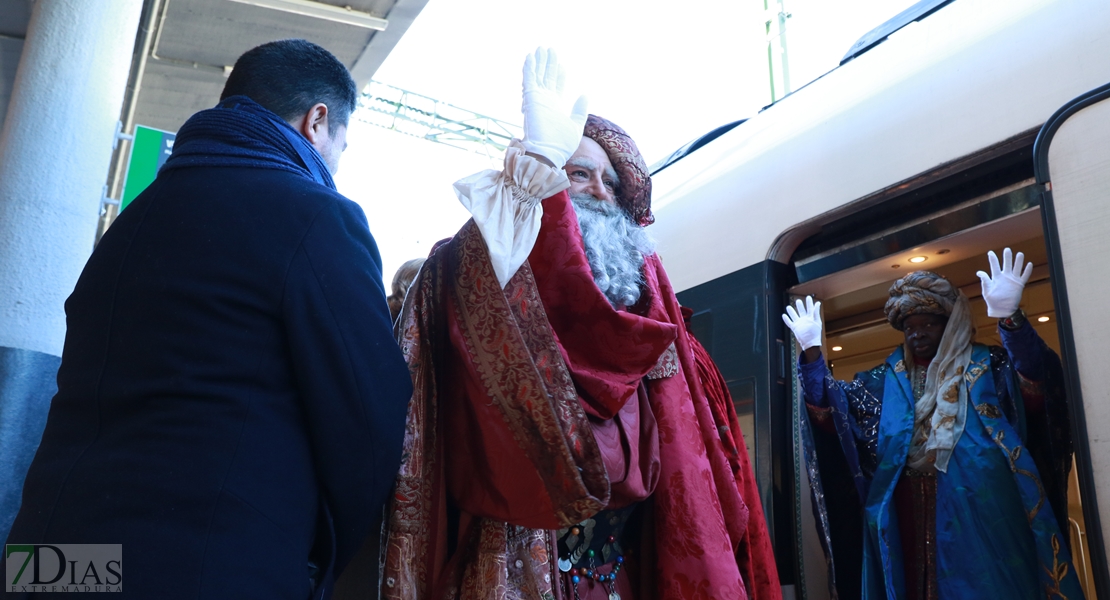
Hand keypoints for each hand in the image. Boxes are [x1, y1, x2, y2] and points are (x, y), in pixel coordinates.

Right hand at [520, 48, 588, 167]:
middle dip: (549, 64)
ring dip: (539, 62)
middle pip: (547, 78)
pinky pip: (529, 79)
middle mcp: (545, 102)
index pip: (557, 86)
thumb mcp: (576, 126)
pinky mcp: (531, 98)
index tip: (562, 66)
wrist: (548, 154)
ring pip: (538, 75)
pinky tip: (530, 56)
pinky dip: (529, 68)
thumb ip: (579, 111)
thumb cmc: (561, 145)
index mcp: (555, 107)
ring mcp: (537, 99)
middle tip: (550, 50)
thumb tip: (584, 95)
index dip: (559, 75)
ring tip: (541, 48)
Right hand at [782, 296, 822, 349]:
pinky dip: (786, 319)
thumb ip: (816, 312)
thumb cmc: (815, 334)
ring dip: (791, 311)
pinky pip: (789, 323)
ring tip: (788, 307)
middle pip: (801, 311)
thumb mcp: (817, 321)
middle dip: (800, 306)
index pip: (810, 309)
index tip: (808, 297)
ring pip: (794, 316)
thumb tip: (818, 303)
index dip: (809, 303)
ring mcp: (799, 323)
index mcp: (811, 318)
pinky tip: (784, 315)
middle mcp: (804, 320)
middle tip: (798, 301)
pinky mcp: (795, 328)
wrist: (810, 343)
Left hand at [976, 247, 1032, 317]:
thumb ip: (985, 281)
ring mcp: (1013, 280)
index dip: (992, 259)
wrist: (1002, 309)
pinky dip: (1027, 271)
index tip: (990, 252)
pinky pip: (1024, 276)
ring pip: (1016, 268)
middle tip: (1007, 249)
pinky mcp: (1019, 285)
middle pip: (1007, 264)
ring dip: (1018, 261)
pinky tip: (1029, 264)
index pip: (994, 266)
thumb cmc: (992, 300)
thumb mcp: (986, 291)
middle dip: (1007, 257)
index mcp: (996, 278)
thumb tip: (979, 272)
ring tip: (1020, 253)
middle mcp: (1005, 277)